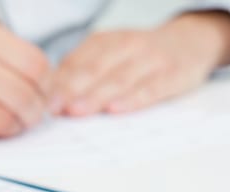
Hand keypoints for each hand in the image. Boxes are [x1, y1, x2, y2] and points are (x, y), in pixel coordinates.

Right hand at [0, 19, 50, 136]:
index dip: (47, 85)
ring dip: (19, 125)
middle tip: (33, 116)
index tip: (44, 95)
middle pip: (23, 89)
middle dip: (36, 110)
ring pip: (6, 112)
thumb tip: (46, 89)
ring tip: (15, 124)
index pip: (33, 61)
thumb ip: (4, 60)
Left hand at [51, 11, 229, 115]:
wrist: (190, 41)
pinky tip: (117, 109)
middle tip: (53, 109)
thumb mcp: (107, 56)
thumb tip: (49, 98)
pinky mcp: (173, 74)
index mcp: (103, 42)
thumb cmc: (137, 56)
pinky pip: (152, 88)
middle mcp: (125, 46)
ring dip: (96, 96)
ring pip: (119, 79)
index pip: (75, 62)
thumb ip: (80, 73)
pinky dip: (134, 99)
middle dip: (70, 90)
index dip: (57, 83)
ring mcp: (150, 59)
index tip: (40, 102)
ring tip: (77, 111)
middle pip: (94, 70)